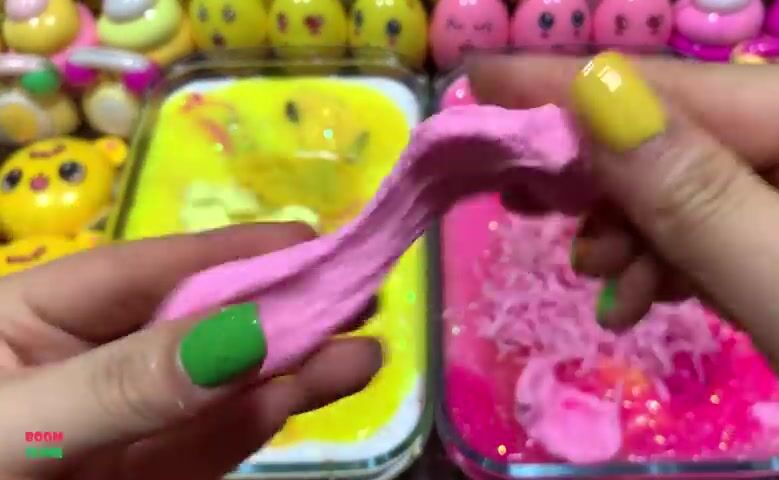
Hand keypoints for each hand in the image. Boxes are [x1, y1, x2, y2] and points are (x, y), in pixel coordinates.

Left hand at [0, 223, 381, 479]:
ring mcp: (129, 422)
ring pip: (222, 383)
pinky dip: (266, 416)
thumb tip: (241, 334)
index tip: (311, 243)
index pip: (151, 270)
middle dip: (279, 306)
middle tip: (359, 293)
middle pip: (201, 322)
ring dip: (293, 363)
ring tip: (364, 347)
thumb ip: (124, 384)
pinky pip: (217, 439)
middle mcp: (95, 360)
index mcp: (39, 315)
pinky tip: (315, 389)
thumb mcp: (14, 426)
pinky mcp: (153, 475)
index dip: (233, 253)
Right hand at [469, 53, 778, 476]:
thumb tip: (598, 96)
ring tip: (591, 272)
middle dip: (598, 165)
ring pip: (694, 190)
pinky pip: (717, 235)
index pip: (690, 92)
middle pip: (688, 134)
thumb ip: (704, 201)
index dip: (574, 86)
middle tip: (516, 191)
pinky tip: (636, 292)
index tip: (476, 82)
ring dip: (629, 226)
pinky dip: (665, 260)